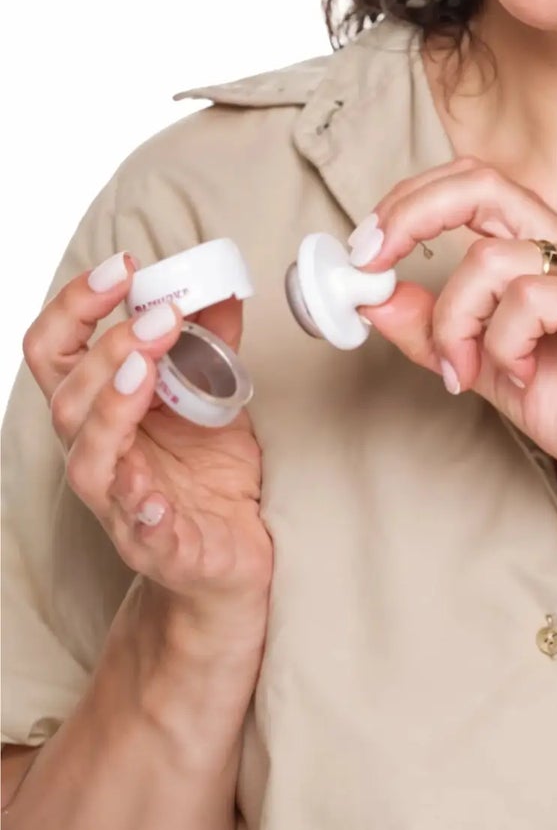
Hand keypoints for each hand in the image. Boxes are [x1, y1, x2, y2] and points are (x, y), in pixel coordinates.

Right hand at [21, 253, 272, 624]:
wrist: (227, 561)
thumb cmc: (205, 475)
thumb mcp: (211, 396)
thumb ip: (210, 343)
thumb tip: (221, 286)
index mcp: (102, 411)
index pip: (56, 352)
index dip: (76, 306)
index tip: (123, 267)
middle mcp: (100, 456)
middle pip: (68, 400)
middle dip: (108, 349)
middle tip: (161, 316)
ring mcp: (123, 507)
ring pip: (88, 461)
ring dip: (112, 411)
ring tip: (145, 372)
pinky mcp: (160, 550)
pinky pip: (140, 534)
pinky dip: (143, 513)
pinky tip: (155, 496)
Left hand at [351, 157, 556, 524]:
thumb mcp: (486, 367)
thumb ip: (434, 330)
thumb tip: (370, 297)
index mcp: (543, 246)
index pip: (471, 183)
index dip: (408, 203)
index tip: (363, 250)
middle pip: (479, 183)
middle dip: (408, 217)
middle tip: (371, 266)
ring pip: (488, 259)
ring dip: (455, 323)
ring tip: (467, 371)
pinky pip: (529, 302)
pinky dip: (503, 345)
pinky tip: (521, 375)